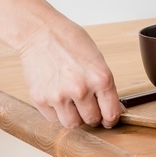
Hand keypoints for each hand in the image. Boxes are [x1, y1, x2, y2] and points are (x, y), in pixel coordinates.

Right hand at [17, 8, 122, 128]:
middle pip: (91, 120)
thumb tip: (115, 108)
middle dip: (92, 115)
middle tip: (88, 105)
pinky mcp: (41, 99)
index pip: (111, 113)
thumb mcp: (97, 59)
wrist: (40, 32)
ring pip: (72, 124)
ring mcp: (59, 96)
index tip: (108, 119)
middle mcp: (81, 89)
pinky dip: (57, 112)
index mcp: (100, 78)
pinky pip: (53, 118)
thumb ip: (104, 85)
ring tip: (71, 101)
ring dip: (74, 116)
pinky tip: (57, 95)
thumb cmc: (69, 40)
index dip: (111, 119)